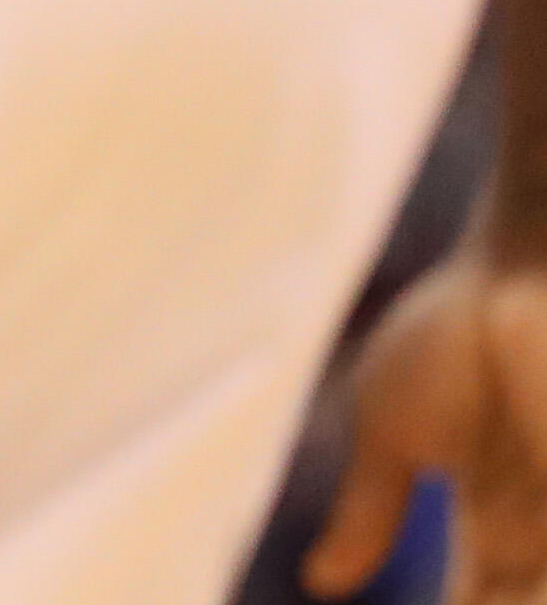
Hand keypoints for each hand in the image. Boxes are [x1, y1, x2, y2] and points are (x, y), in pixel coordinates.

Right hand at [311, 253, 546, 598]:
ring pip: (527, 587)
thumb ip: (367, 512)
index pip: (474, 598)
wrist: (524, 273)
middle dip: (487, 603)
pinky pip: (540, 572)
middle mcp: (535, 531)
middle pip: (510, 596)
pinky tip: (500, 586)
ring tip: (482, 591)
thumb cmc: (453, 339)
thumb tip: (320, 583)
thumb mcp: (392, 431)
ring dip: (506, 594)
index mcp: (496, 523)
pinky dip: (520, 584)